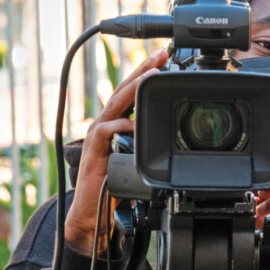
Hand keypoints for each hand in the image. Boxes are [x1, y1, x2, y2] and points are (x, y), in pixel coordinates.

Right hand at [65, 49, 168, 255]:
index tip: (166, 59)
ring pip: (115, 105)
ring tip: (150, 75)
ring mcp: (99, 137)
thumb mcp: (141, 163)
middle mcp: (107, 126)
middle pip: (124, 91)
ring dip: (133, 88)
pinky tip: (132, 124)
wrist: (94, 213)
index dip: (147, 75)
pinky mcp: (94, 152)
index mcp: (118, 125)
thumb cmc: (117, 188)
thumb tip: (176, 138)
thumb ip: (152, 146)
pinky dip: (119, 127)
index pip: (133, 94)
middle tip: (161, 55)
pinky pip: (105, 133)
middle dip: (142, 71)